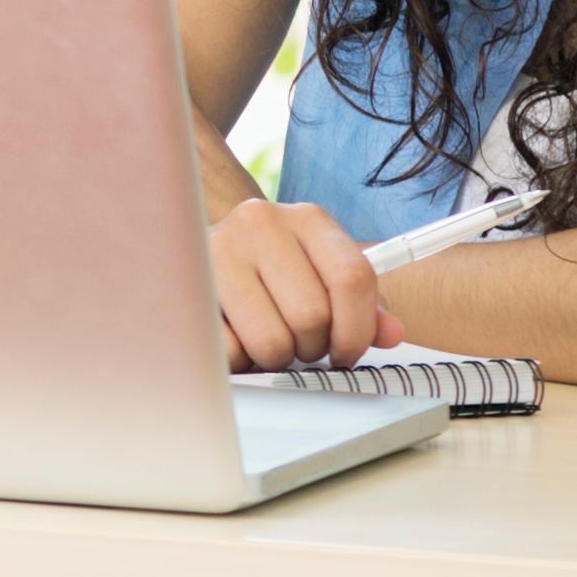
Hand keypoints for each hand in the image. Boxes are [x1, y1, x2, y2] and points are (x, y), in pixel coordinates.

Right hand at [206, 197, 392, 366]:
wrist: (210, 249)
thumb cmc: (278, 271)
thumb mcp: (325, 276)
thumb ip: (365, 306)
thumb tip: (391, 335)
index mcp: (307, 218)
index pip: (352, 277)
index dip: (358, 329)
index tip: (347, 351)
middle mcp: (260, 223)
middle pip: (311, 315)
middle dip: (313, 346)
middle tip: (303, 345)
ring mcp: (216, 251)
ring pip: (271, 339)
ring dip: (278, 357)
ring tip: (271, 340)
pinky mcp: (186, 285)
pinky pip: (229, 349)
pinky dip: (241, 358)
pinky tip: (240, 338)